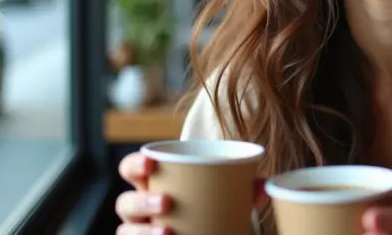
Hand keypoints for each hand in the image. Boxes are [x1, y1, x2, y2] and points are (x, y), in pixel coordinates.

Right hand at [114, 152, 268, 234]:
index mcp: (153, 183)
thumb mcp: (222, 195)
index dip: (134, 164)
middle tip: (167, 202)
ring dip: (142, 233)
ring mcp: (138, 232)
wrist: (206, 231)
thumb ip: (242, 189)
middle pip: (125, 203)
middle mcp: (139, 208)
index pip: (130, 168)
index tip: (151, 163)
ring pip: (125, 233)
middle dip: (141, 202)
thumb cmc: (208, 206)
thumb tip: (265, 183)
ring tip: (168, 233)